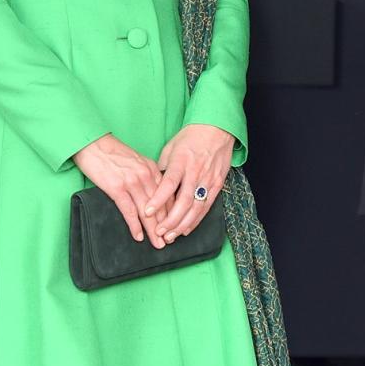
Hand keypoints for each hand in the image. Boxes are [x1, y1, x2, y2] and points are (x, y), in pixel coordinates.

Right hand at [73, 133, 165, 244]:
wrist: (91, 142)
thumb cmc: (110, 151)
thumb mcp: (135, 160)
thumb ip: (145, 174)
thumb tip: (150, 192)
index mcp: (151, 168)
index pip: (167, 195)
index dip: (171, 213)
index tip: (174, 226)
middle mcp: (145, 175)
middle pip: (160, 206)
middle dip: (166, 226)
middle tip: (169, 241)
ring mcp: (131, 182)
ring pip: (147, 211)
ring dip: (153, 230)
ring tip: (157, 244)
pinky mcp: (116, 188)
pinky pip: (129, 211)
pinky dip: (135, 226)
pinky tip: (138, 236)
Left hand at [143, 124, 234, 241]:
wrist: (217, 129)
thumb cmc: (190, 138)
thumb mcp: (171, 148)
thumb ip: (162, 168)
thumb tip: (152, 186)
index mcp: (182, 161)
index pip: (169, 184)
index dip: (158, 200)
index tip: (147, 212)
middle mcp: (196, 172)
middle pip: (183, 202)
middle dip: (170, 220)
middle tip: (159, 232)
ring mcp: (208, 180)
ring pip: (195, 208)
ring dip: (182, 225)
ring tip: (170, 236)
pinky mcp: (217, 185)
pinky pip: (206, 207)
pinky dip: (195, 220)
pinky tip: (185, 230)